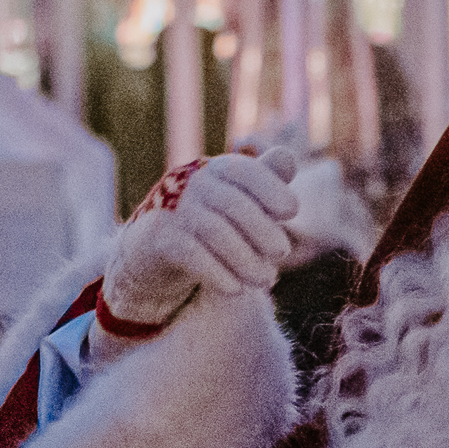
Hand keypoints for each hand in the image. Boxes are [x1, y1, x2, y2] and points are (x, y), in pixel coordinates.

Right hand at [101, 151, 301, 328]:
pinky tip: (236, 290)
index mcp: (218, 171)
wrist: (156, 248)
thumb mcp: (240, 200)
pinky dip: (217, 274)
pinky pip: (191, 254)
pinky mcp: (158, 237)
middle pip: (233, 203)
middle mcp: (193, 184)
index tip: (291, 211)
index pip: (245, 171)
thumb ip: (266, 180)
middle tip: (283, 252)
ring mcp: (173, 209)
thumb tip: (287, 157)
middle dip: (263, 229)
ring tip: (266, 280)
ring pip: (215, 231)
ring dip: (245, 259)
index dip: (271, 187)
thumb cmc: (211, 221)